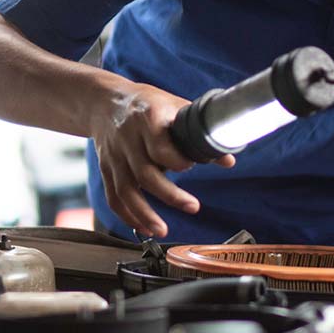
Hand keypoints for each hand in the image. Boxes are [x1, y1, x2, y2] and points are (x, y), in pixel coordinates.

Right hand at [88, 79, 234, 237]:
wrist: (105, 102)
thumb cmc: (147, 104)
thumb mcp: (174, 107)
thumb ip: (199, 132)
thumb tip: (228, 160)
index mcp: (148, 118)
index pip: (160, 146)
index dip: (177, 161)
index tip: (191, 166)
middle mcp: (128, 139)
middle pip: (145, 173)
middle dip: (170, 195)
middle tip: (193, 207)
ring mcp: (114, 156)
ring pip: (126, 190)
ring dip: (144, 214)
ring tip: (163, 231)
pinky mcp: (106, 169)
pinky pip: (113, 197)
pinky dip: (127, 215)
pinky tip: (144, 228)